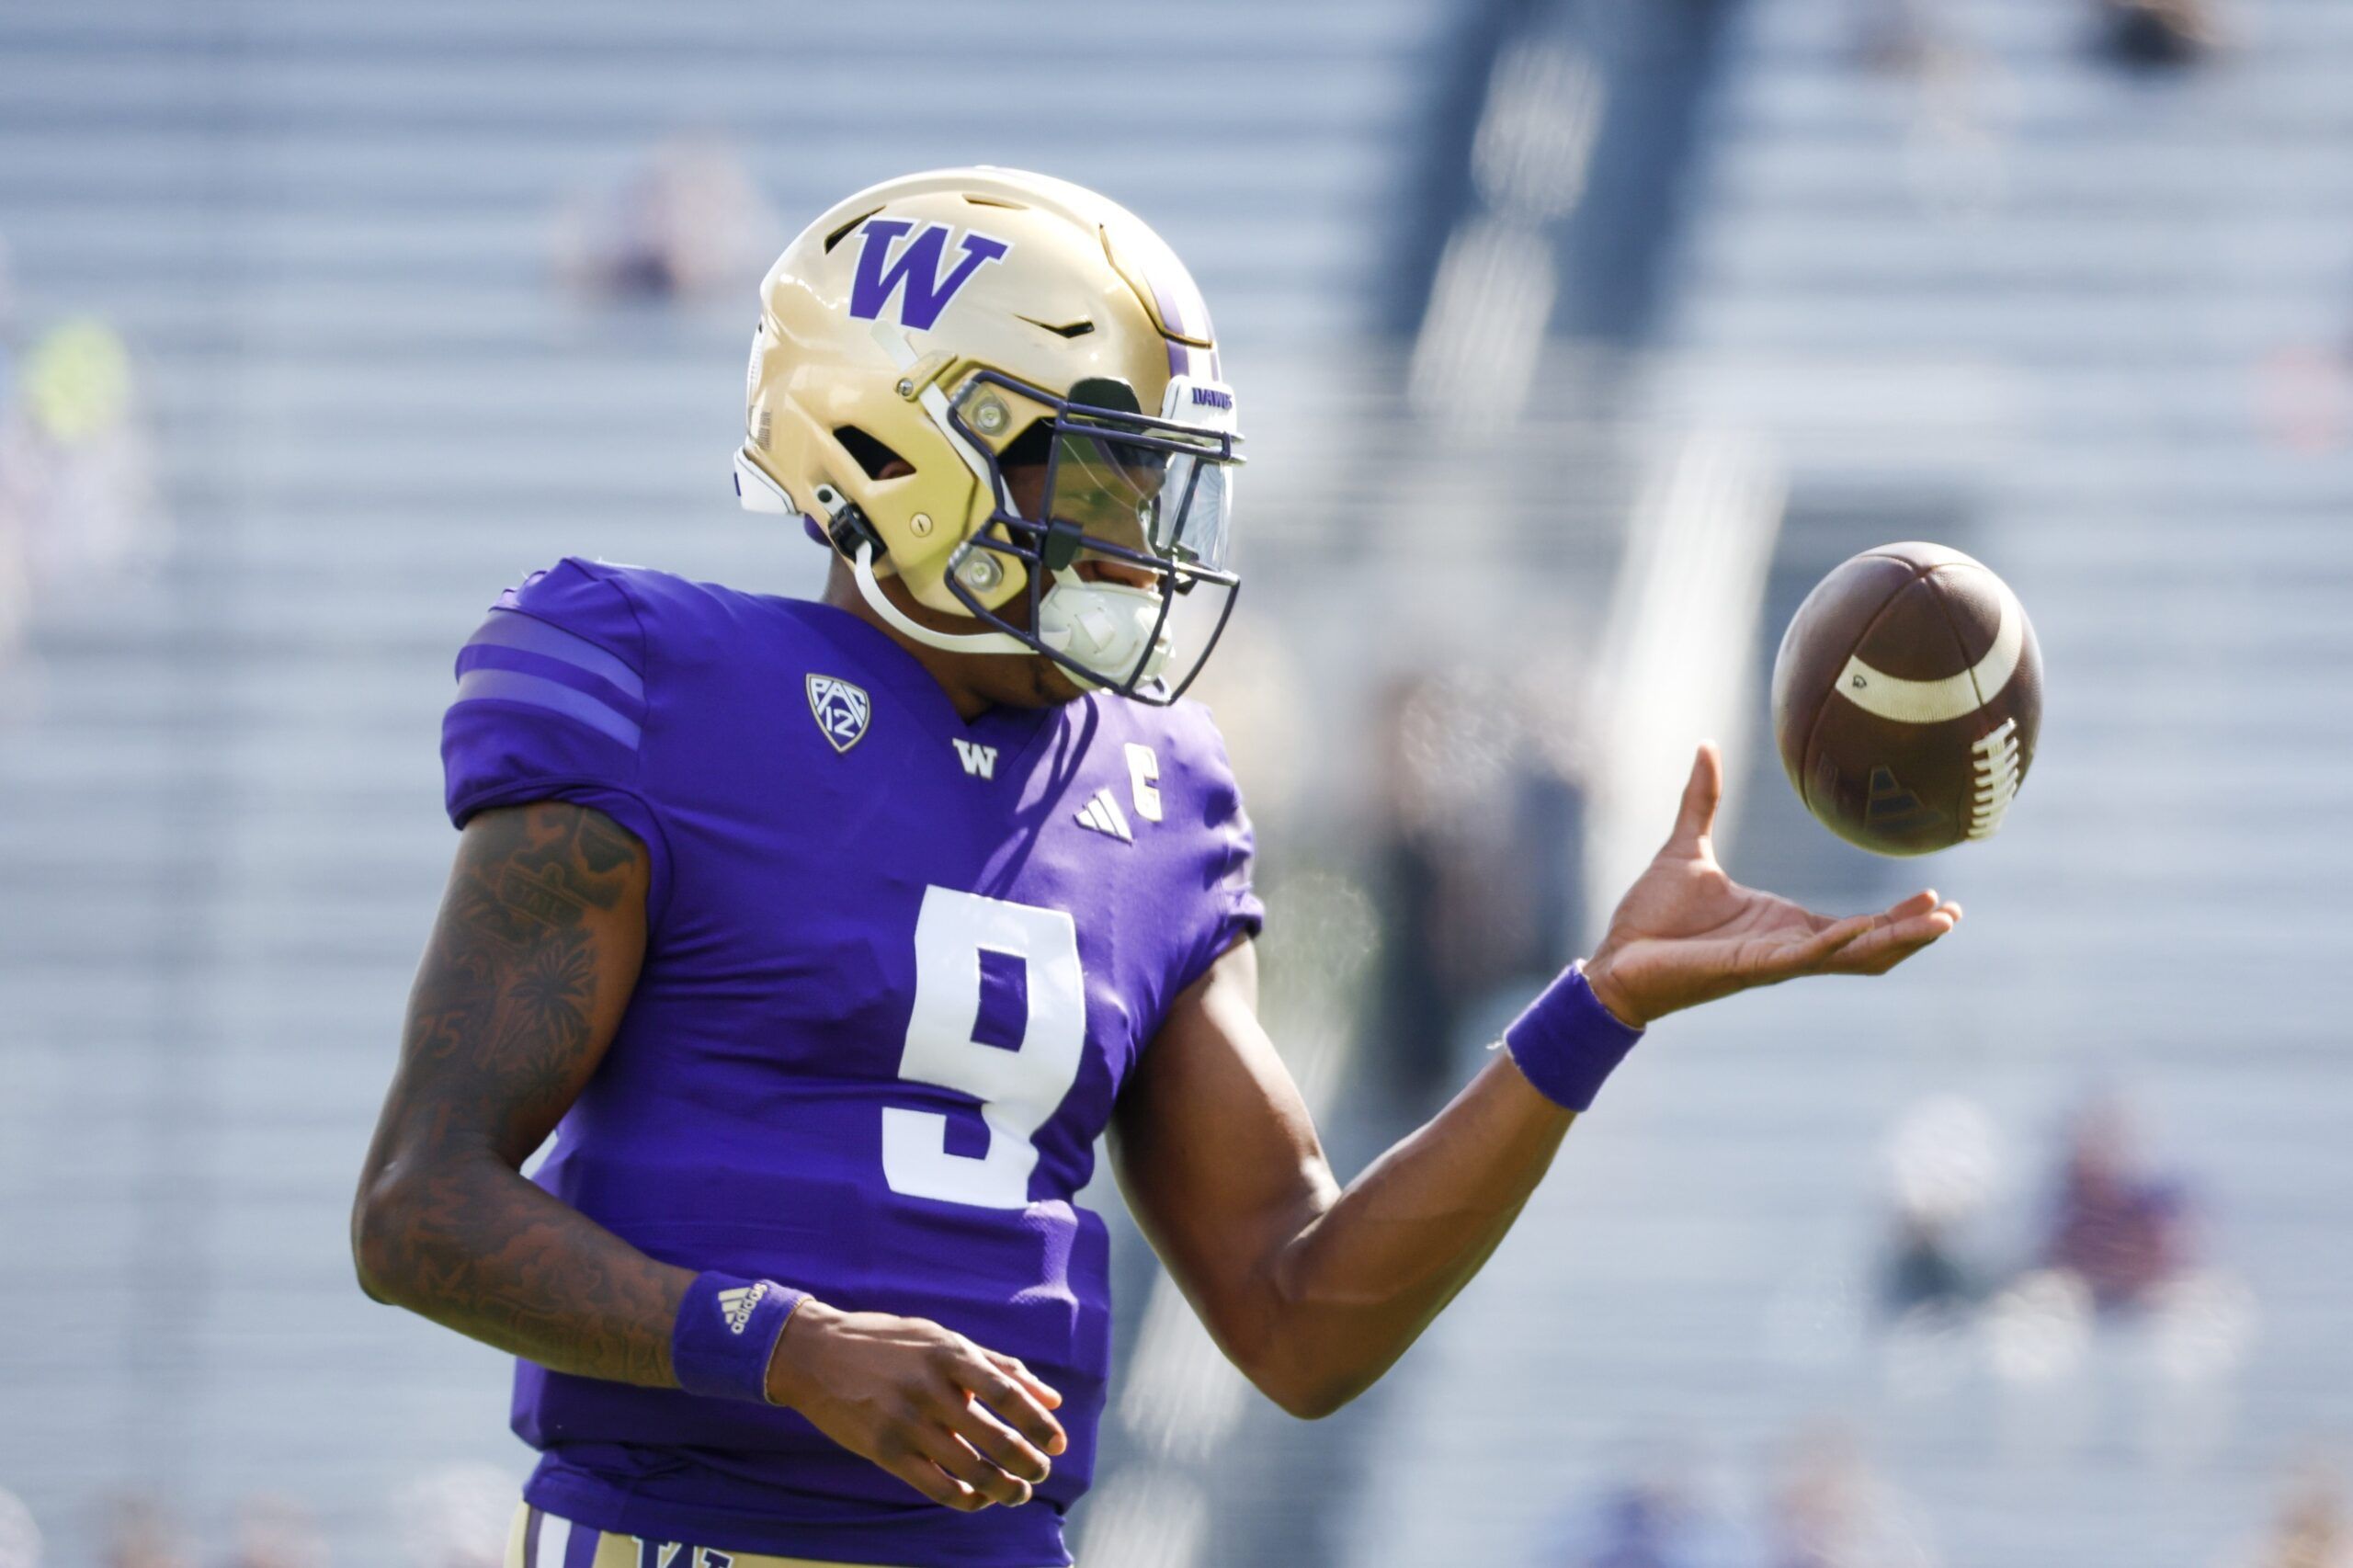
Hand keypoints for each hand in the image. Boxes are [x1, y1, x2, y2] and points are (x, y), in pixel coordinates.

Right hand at [764, 1299, 1067, 1511]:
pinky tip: (978, 1498)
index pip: (1007, 1392)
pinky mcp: (884, 1451)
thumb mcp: (942, 1339)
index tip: (1059, 1443)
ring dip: (1002, 1488)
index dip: (1038, 1422)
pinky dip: (964, 1499)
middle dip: (1027, 1462)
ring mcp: (905, 1422)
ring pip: (969, 1469)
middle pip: (994, 1437)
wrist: (815, 1353)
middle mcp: (929, 1388)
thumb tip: (1051, 1398)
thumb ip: (998, 1366)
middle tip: (1041, 1472)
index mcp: (949, 1353)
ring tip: (1018, 1493)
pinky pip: (935, 1487)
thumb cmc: (888, 1343)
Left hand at [1582, 743, 1961, 1027]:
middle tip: (1955, 914)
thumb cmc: (1649, 916)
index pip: (1855, 924)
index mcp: (1781, 923)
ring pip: (1849, 955)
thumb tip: (1705, 746)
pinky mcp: (1748, 967)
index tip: (1937, 895)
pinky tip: (1865, 928)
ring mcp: (1771, 959)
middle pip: (1867, 944)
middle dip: (1912, 931)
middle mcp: (1785, 945)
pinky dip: (1836, 943)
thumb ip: (1702, 799)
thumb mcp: (1686, 847)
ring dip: (1893, 940)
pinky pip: (1803, 955)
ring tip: (1939, 924)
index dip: (1895, 915)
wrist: (1613, 960)